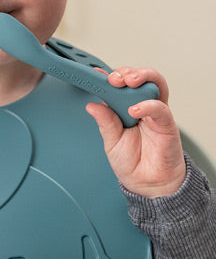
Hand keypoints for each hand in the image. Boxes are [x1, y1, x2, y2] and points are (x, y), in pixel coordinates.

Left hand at [86, 67, 185, 197]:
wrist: (149, 185)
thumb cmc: (132, 162)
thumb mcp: (111, 142)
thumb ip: (105, 123)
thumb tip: (92, 105)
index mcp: (125, 109)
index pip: (119, 87)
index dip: (108, 77)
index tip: (95, 74)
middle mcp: (142, 106)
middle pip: (139, 78)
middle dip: (126, 72)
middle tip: (114, 78)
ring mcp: (155, 113)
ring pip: (155, 84)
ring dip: (142, 77)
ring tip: (128, 82)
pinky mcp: (167, 124)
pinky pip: (160, 108)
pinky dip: (148, 105)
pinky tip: (135, 110)